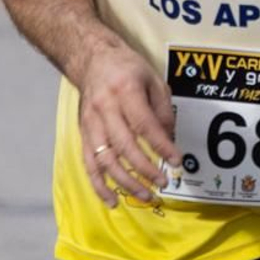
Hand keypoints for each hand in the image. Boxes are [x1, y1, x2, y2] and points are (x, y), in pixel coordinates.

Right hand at [75, 44, 181, 207]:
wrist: (92, 59)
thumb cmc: (127, 68)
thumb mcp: (153, 79)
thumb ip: (163, 109)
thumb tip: (170, 140)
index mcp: (126, 91)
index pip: (145, 124)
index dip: (161, 146)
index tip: (177, 161)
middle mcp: (105, 108)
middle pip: (124, 146)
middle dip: (145, 169)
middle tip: (163, 183)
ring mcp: (91, 123)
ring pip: (105, 159)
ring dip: (125, 182)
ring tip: (144, 195)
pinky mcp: (83, 134)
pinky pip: (89, 164)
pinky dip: (99, 185)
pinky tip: (111, 200)